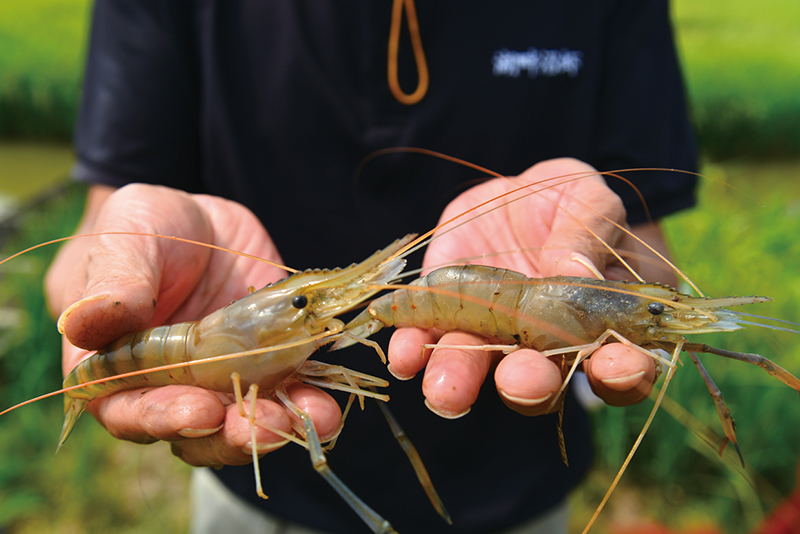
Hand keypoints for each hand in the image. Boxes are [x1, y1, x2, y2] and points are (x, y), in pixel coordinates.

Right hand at [46, 183, 342, 466]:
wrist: (201, 219)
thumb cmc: (144, 228)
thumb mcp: (126, 240)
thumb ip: (113, 283)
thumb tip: (81, 324)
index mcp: (117, 369)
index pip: (129, 410)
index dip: (160, 418)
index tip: (196, 411)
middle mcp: (171, 387)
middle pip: (195, 431)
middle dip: (229, 435)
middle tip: (260, 427)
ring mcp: (224, 380)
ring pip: (245, 422)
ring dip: (275, 427)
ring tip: (304, 419)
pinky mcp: (269, 364)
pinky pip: (288, 393)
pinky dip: (308, 404)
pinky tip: (325, 409)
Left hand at [387, 158, 661, 416]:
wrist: (518, 192)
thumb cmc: (572, 204)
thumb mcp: (589, 203)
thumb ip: (586, 238)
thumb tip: (571, 274)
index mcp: (599, 327)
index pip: (621, 366)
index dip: (623, 373)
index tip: (612, 366)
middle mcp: (545, 347)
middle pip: (543, 383)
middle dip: (531, 385)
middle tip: (520, 381)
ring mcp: (493, 336)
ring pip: (479, 370)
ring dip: (462, 381)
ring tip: (444, 390)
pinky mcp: (446, 315)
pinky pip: (426, 341)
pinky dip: (413, 350)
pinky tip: (403, 355)